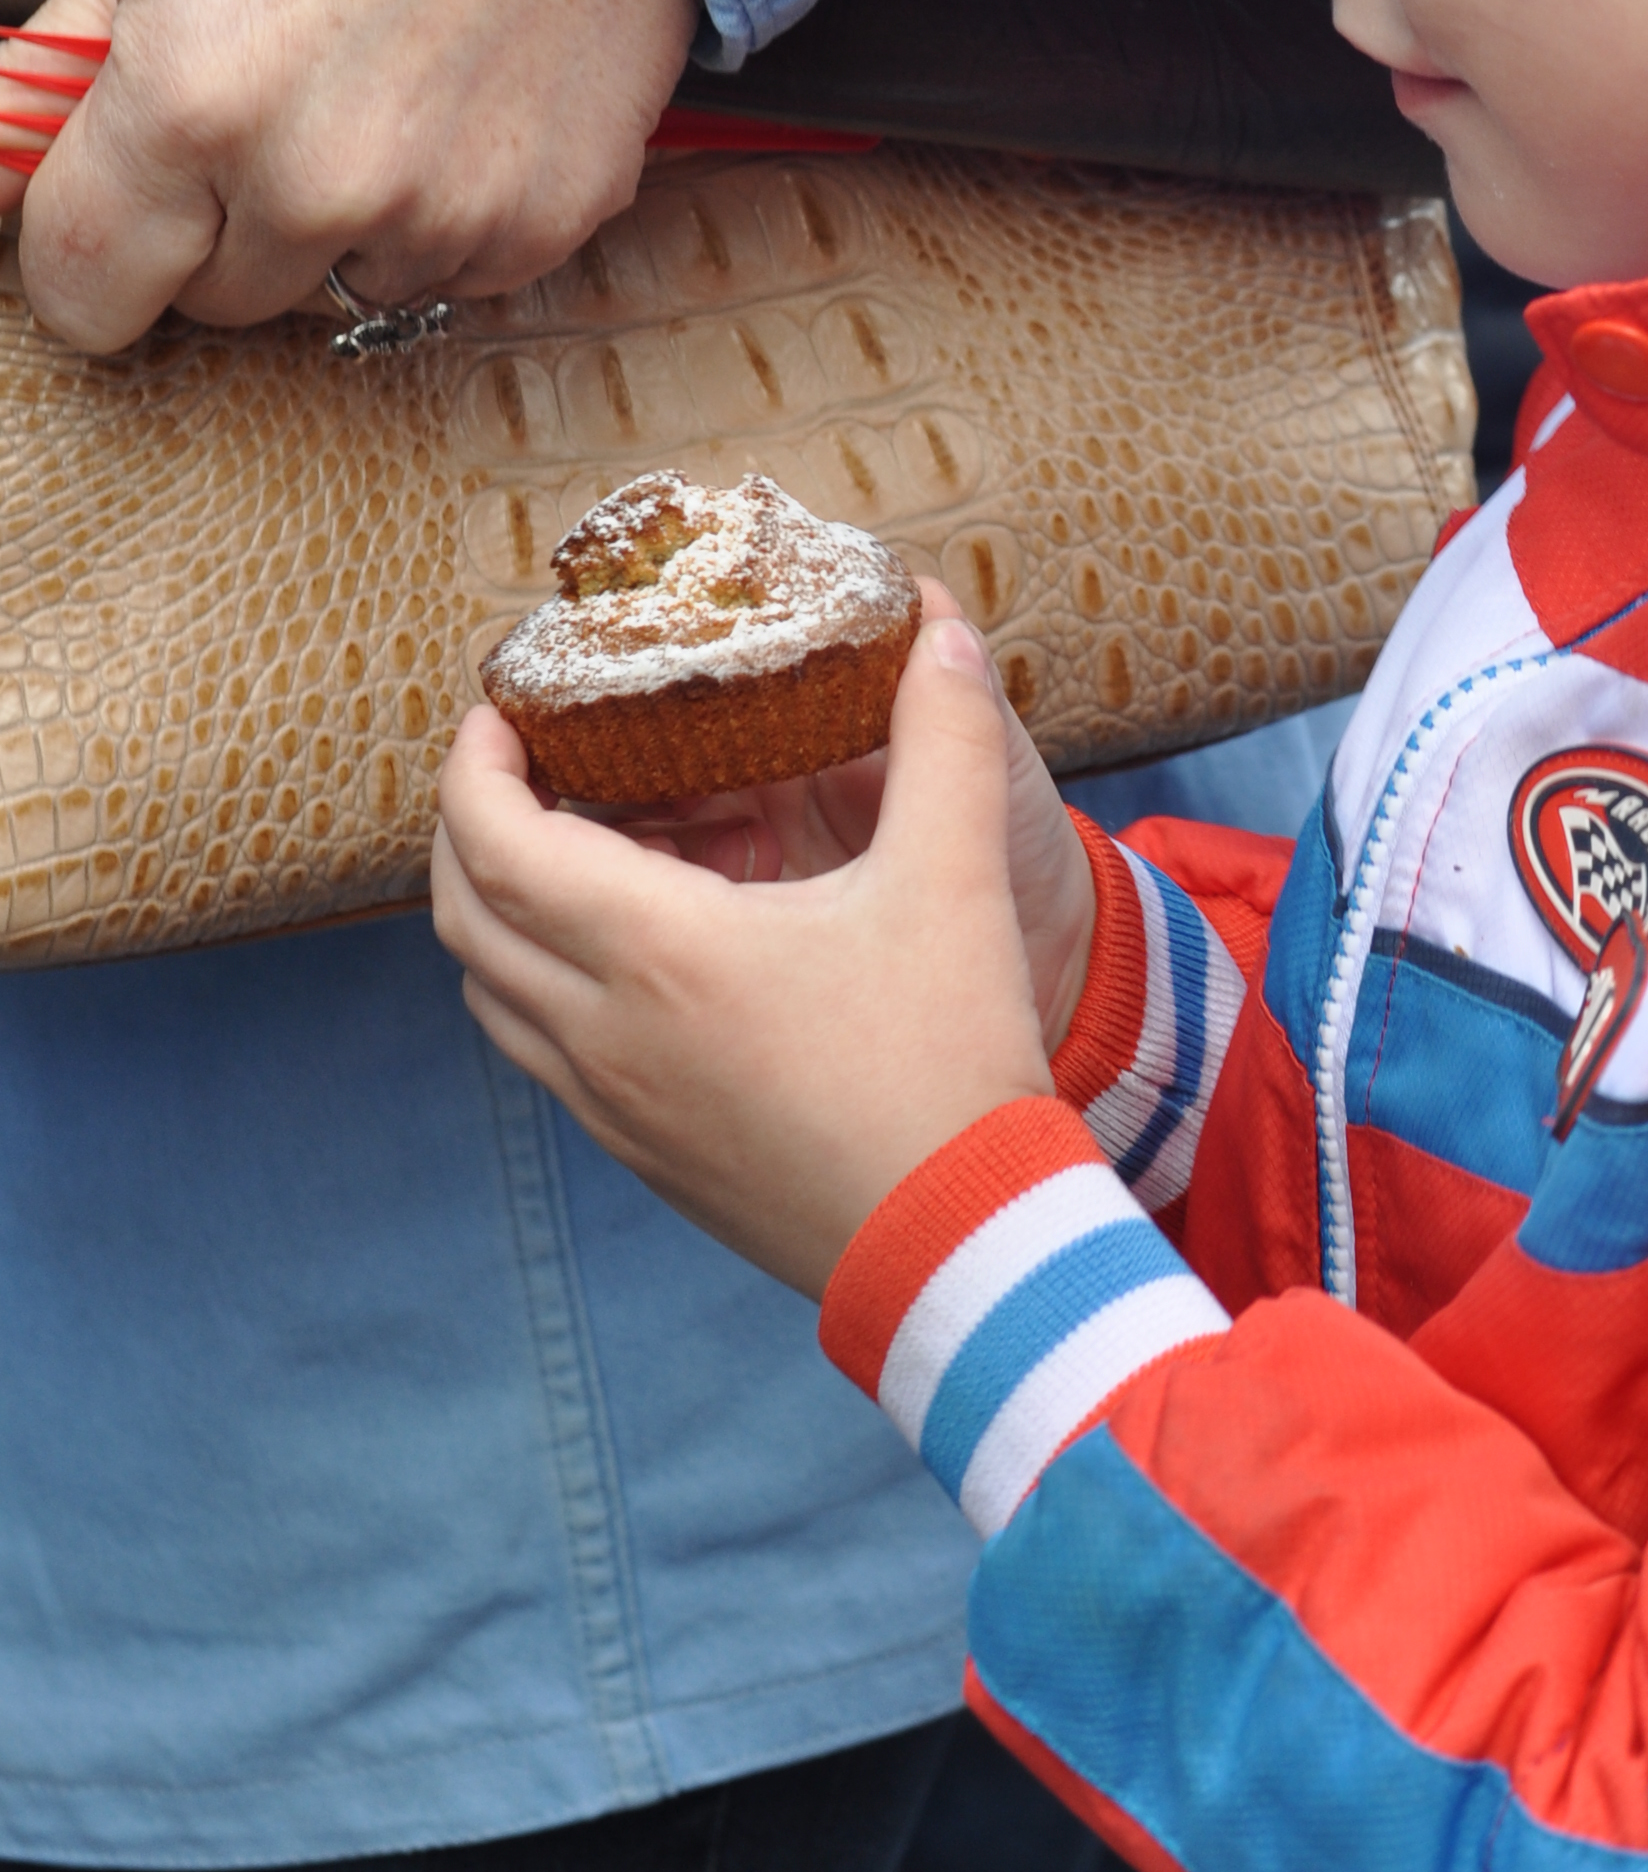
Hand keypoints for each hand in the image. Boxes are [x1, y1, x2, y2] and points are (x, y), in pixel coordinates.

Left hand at [2, 0, 696, 351]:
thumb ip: (65, 65)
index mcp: (189, 101)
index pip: (82, 290)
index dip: (88, 252)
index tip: (119, 217)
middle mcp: (315, 184)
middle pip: (215, 301)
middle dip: (222, 226)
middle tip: (278, 100)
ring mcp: (443, 212)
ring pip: (340, 291)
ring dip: (345, 223)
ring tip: (388, 83)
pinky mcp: (547, 219)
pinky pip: (458, 273)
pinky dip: (453, 210)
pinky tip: (468, 97)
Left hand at [432, 596, 1068, 1295]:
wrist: (960, 1242)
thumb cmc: (947, 1064)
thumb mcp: (955, 879)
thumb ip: (948, 737)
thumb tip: (943, 629)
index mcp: (657, 951)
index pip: (492, 841)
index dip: (473, 764)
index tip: (498, 710)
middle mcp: (605, 1032)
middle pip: (464, 916)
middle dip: (468, 826)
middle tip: (521, 767)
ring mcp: (615, 1106)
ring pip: (491, 992)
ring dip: (499, 910)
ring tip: (569, 851)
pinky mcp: (643, 1156)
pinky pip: (541, 1053)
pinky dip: (538, 983)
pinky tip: (626, 957)